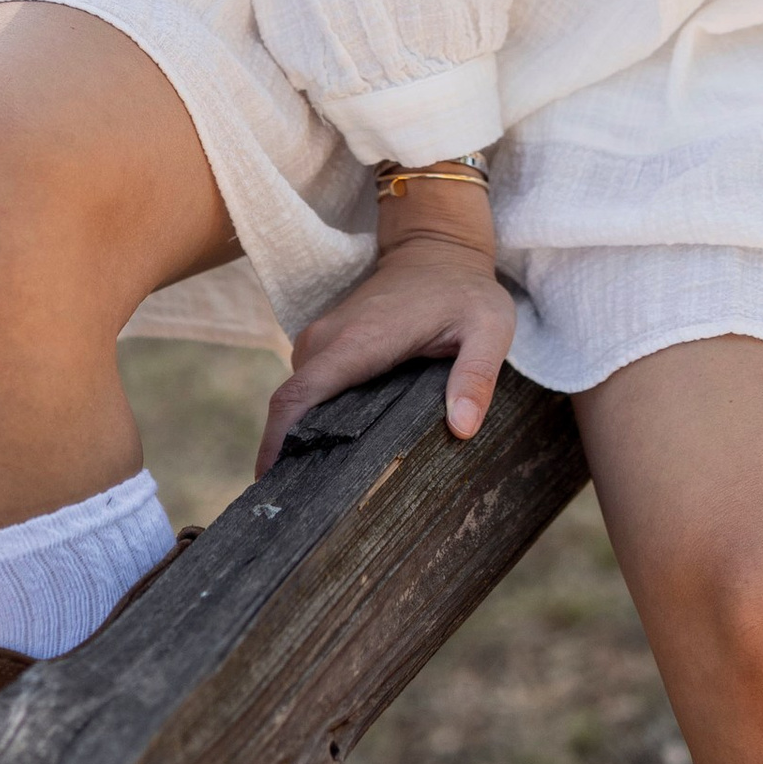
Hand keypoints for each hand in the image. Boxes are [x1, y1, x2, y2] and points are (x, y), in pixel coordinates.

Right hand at [255, 225, 515, 472]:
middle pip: (289, 408)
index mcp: (358, 341)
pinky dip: (311, 421)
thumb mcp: (488, 328)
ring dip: (300, 440)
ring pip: (296, 400)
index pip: (297, 398)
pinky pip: (307, 388)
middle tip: (309, 516)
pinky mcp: (326, 343)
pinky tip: (334, 457)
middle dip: (288, 458)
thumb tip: (462, 429)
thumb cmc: (464, 291)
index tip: (273, 491)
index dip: (276, 446)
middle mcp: (327, 340)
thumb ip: (477, 375)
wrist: (438, 248)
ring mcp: (322, 339)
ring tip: (322, 495)